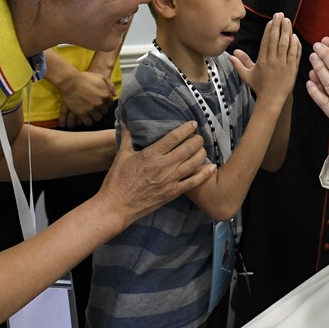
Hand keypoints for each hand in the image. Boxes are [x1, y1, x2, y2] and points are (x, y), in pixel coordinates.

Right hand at [58, 70, 115, 126]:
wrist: (70, 82)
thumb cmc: (85, 78)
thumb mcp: (100, 77)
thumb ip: (110, 86)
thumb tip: (115, 95)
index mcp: (105, 95)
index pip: (110, 103)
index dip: (106, 102)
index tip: (102, 101)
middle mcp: (99, 103)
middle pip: (105, 111)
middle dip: (102, 109)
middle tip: (97, 107)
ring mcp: (90, 109)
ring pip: (98, 118)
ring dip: (96, 115)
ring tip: (92, 113)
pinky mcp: (82, 114)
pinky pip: (89, 122)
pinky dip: (88, 121)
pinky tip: (87, 117)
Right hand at [97, 121, 215, 226]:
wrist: (116, 206)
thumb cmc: (117, 180)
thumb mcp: (121, 156)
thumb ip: (127, 137)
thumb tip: (124, 121)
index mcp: (151, 154)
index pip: (174, 137)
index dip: (187, 129)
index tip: (193, 124)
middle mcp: (163, 166)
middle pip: (188, 148)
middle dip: (197, 140)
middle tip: (199, 137)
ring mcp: (170, 180)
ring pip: (194, 163)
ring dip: (201, 153)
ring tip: (202, 148)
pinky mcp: (173, 193)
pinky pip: (194, 182)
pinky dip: (204, 174)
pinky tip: (211, 167)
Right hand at [230, 13, 300, 103]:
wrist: (271, 100)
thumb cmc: (259, 87)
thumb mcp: (247, 75)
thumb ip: (239, 63)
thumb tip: (231, 54)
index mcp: (262, 61)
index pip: (266, 41)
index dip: (269, 30)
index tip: (271, 20)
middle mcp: (273, 61)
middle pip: (276, 40)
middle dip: (278, 26)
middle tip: (280, 14)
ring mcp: (283, 65)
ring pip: (286, 45)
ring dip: (287, 32)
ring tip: (287, 21)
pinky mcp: (292, 69)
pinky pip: (295, 54)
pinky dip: (295, 45)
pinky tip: (295, 36)